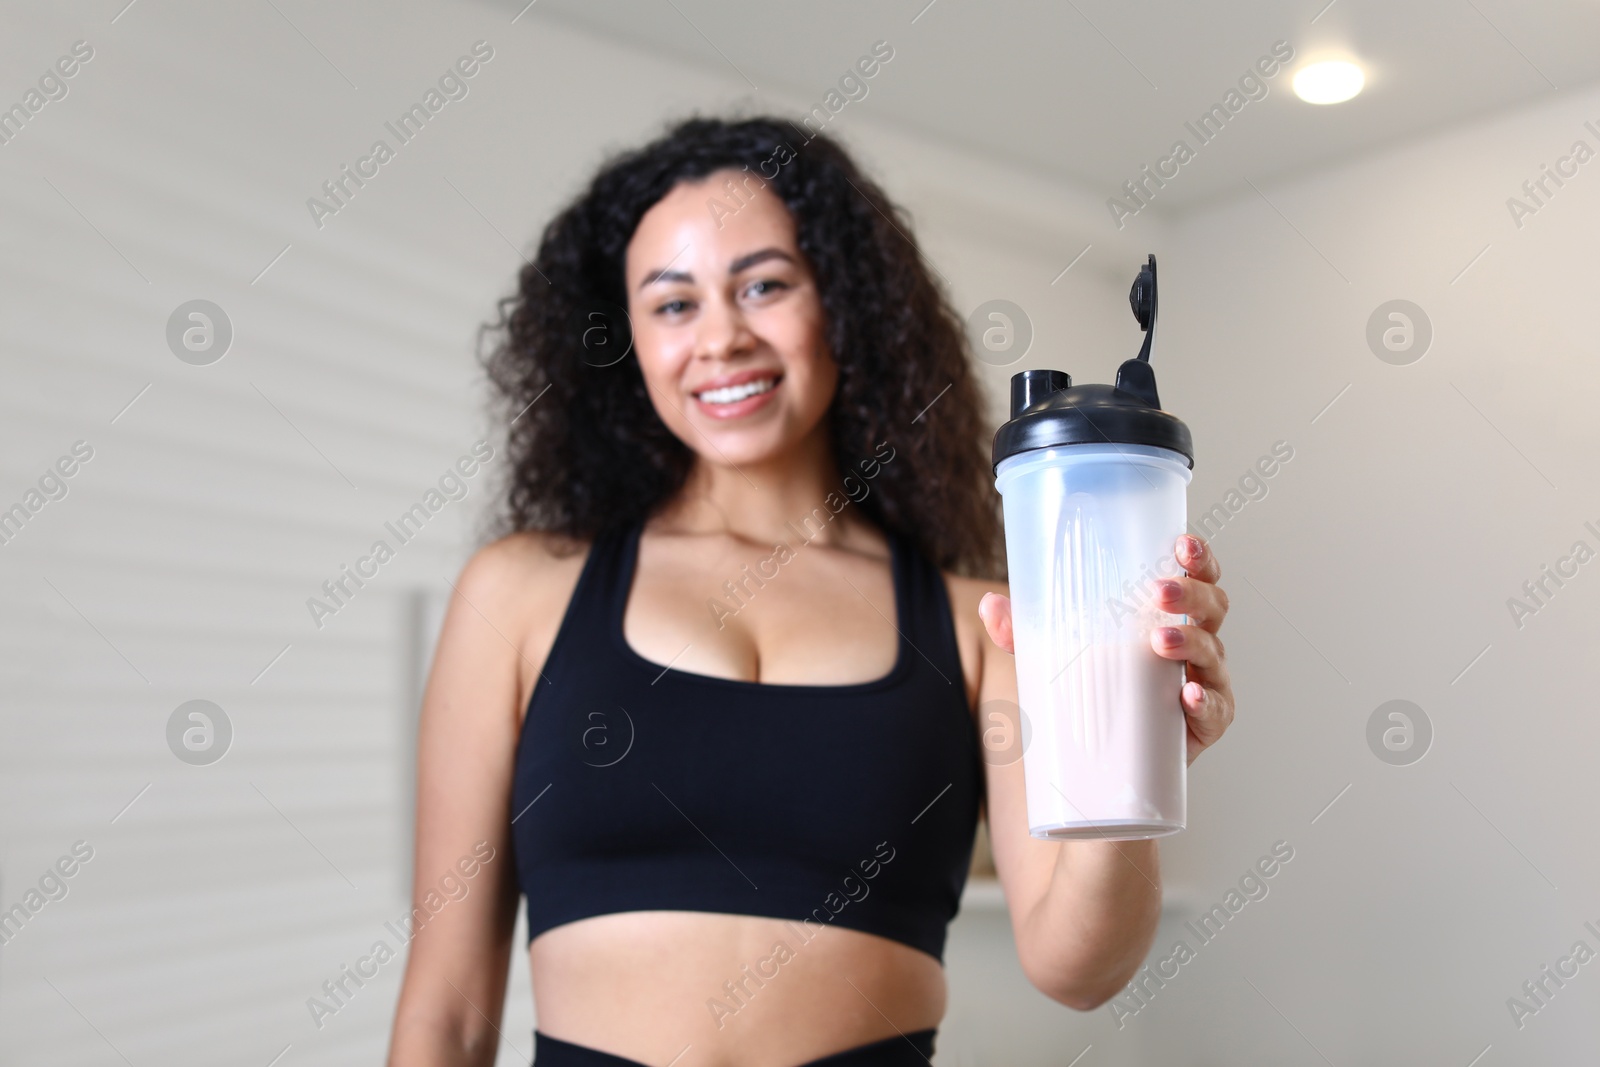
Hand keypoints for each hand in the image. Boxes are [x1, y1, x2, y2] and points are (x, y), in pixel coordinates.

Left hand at [976, 533, 1235, 766]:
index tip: (1182, 544)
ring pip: (1213, 651)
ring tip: (1160, 639)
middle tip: (1158, 591)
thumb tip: (991, 605)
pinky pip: (1214, 708)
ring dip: (1191, 640)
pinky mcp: (1207, 721)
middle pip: (1212, 605)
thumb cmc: (1100, 686)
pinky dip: (1203, 700)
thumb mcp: (1059, 651)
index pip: (1198, 575)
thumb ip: (1025, 630)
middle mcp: (1198, 640)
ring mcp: (1207, 680)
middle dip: (1190, 592)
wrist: (1113, 756)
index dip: (1198, 556)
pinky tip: (1186, 693)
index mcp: (1172, 612)